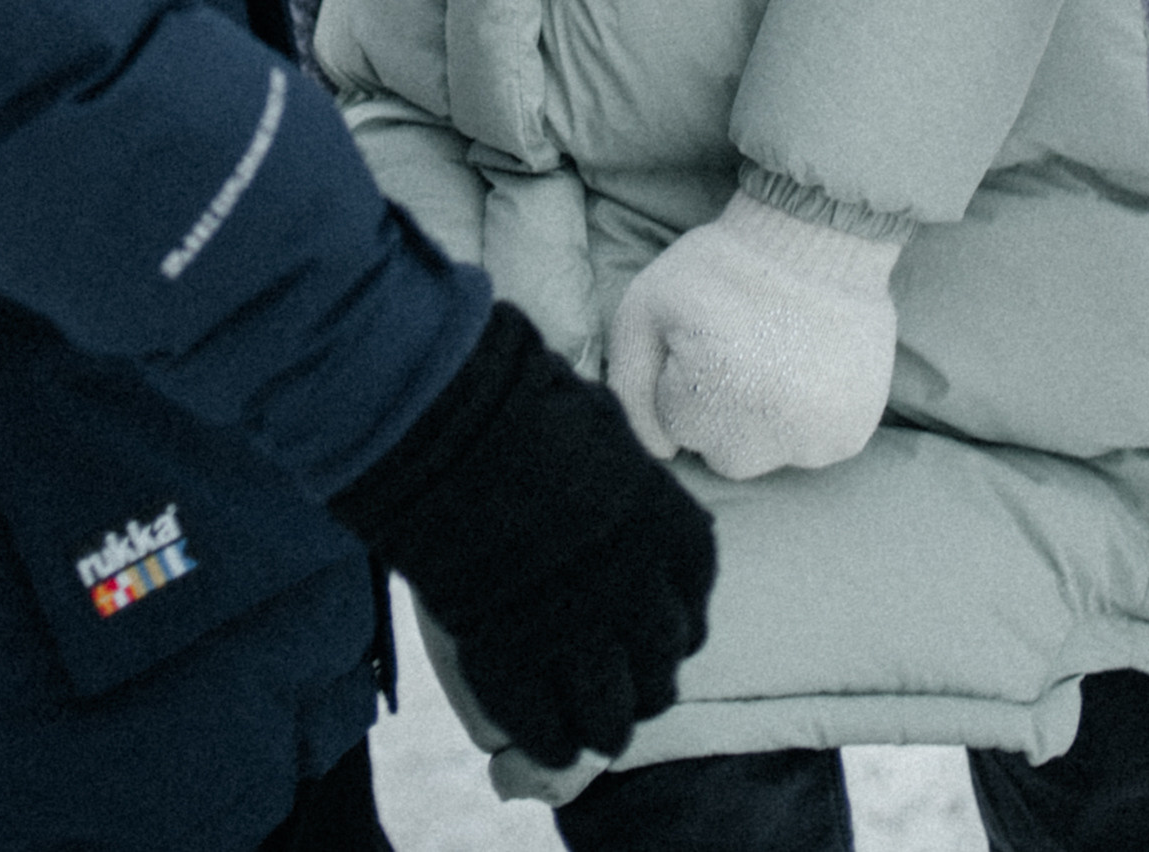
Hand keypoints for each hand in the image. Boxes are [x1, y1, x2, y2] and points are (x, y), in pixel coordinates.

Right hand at [330, 302, 715, 771]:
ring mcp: (578, 634)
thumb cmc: (528, 407)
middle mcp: (638, 594)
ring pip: (613, 718)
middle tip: (623, 690)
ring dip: (604, 725)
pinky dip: (550, 740)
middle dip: (644, 686)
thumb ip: (627, 475)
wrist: (457, 428)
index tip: (657, 634)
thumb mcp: (605, 431)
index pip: (691, 613)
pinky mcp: (516, 661)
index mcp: (668, 535)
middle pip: (660, 673)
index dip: (674, 631)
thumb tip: (628, 475)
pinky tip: (548, 739)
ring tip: (590, 727)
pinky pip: (547, 729)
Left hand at [607, 189, 904, 480]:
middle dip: (721, 411)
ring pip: (769, 456)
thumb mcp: (645, 306)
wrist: (818, 234)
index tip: (704, 339)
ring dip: (766, 421)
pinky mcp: (848, 435)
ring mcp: (812, 440)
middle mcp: (764, 434)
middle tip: (741, 351)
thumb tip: (658, 451)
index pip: (674, 426)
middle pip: (722, 453)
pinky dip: (807, 421)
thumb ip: (629, 384)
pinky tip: (807, 370)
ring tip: (775, 358)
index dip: (683, 378)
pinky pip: (812, 449)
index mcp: (708, 399)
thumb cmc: (722, 267)